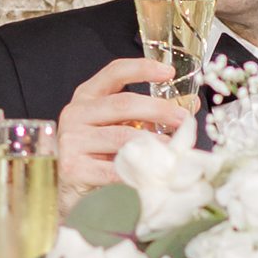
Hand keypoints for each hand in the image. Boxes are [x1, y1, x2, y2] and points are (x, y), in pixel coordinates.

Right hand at [56, 54, 186, 199]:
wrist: (69, 189)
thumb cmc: (97, 154)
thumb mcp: (117, 126)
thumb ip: (146, 115)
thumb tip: (189, 107)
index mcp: (86, 97)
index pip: (114, 73)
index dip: (142, 68)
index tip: (169, 71)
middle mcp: (75, 114)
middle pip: (123, 104)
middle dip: (159, 109)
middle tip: (184, 119)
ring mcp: (72, 141)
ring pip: (122, 138)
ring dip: (155, 143)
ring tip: (175, 149)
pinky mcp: (74, 168)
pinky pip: (115, 169)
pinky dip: (139, 171)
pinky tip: (155, 173)